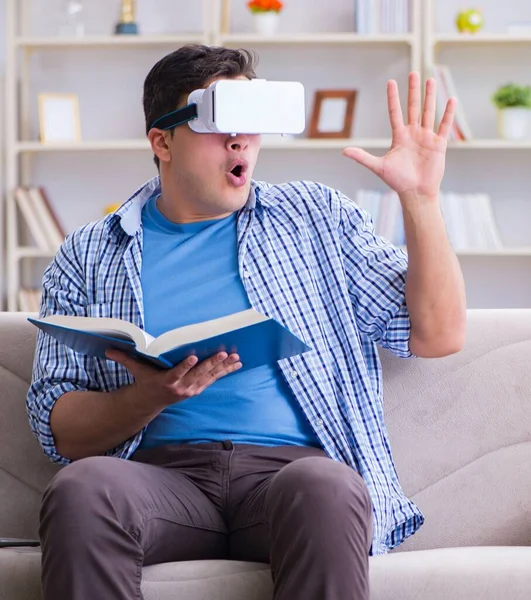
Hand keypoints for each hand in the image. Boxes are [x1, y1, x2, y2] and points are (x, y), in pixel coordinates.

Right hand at [105, 350, 241, 408]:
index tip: (193, 356)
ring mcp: (191, 390)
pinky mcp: (197, 389)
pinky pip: (213, 379)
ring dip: (224, 367)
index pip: (177, 373)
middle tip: (224, 353)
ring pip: (210, 377)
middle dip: (212, 363)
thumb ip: (125, 358)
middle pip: (198, 374)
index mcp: (166, 381)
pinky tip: (237, 363)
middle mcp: (181, 388)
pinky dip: (225, 371)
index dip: (186, 366)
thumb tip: (108, 349)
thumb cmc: (144, 382)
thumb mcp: (136, 370)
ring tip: (236, 357)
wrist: (149, 404)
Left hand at [343, 72, 455, 200]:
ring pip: (428, 112)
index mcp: (399, 137)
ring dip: (430, 97)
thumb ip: (362, 157)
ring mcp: (426, 138)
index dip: (393, 98)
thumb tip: (343, 151)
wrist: (415, 193)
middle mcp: (413, 134)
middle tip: (413, 73)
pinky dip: (448, 114)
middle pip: (413, 108)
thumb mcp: (378, 167)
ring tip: (430, 80)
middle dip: (413, 91)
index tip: (391, 82)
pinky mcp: (438, 144)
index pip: (395, 112)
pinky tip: (451, 100)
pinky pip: (444, 126)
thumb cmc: (397, 181)